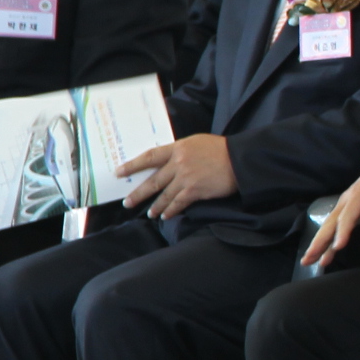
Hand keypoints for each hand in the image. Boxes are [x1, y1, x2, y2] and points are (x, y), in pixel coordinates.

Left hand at [118, 134, 237, 219]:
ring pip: (164, 195)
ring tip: (149, 214)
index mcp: (178, 149)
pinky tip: (166, 216)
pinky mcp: (195, 191)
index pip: (149, 157)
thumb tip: (168, 163)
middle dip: (138, 193)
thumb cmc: (220, 149)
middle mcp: (178, 164)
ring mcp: (186, 178)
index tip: (119, 172)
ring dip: (155, 206)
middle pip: (152, 181)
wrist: (240, 159)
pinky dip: (171, 211)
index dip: (132, 165)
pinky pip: (178, 203)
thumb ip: (180, 152)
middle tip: (127, 202)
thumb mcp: (196, 143)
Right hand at [301, 152, 359, 267]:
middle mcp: (346, 201)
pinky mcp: (343, 211)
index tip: (338, 247)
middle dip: (319, 241)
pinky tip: (320, 255)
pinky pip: (332, 228)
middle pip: (330, 223)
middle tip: (309, 258)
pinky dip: (325, 241)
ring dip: (317, 244)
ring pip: (327, 227)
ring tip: (307, 260)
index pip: (348, 216)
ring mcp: (342, 206)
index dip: (343, 232)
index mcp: (359, 195)